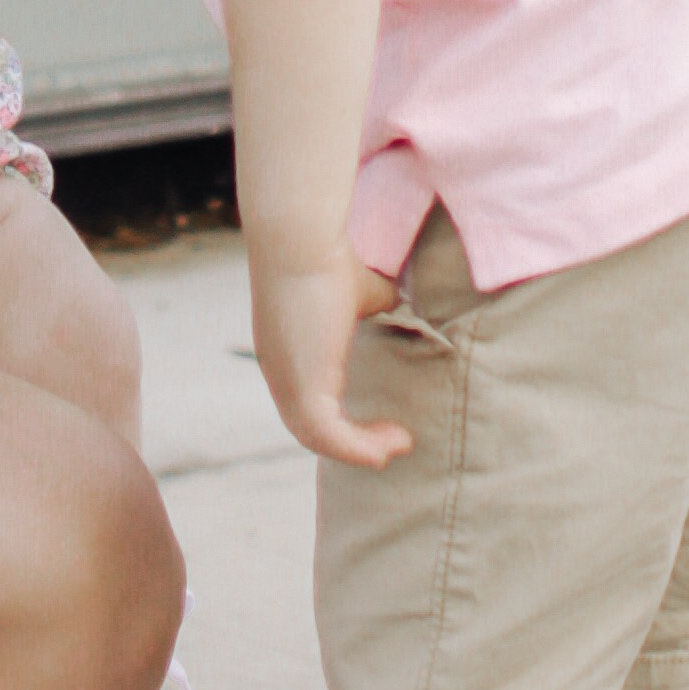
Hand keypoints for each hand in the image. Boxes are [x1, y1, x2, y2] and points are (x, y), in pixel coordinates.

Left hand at [241, 232, 412, 470]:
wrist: (302, 240)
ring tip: (398, 443)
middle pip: (309, 427)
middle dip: (353, 440)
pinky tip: (392, 445)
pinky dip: (359, 448)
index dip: (340, 416)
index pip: (305, 400)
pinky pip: (330, 437)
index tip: (378, 417)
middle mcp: (278, 370)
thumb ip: (381, 307)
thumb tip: (410, 309)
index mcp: (286, 350)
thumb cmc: (329, 255)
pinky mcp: (302, 386)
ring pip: (318, 437)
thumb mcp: (364, 292)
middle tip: (394, 440)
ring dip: (361, 449)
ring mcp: (285, 381)